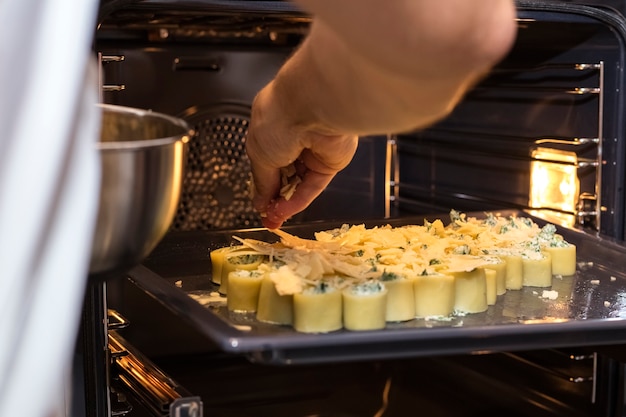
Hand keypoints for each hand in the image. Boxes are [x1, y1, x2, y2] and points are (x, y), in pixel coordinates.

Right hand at [246, 84, 357, 228]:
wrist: (314, 108)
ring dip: (285, 202)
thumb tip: (260, 201)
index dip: (262, 184)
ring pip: (299, 182)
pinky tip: (284, 212)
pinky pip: (313, 185)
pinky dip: (299, 200)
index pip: (266, 160)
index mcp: (271, 125)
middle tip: (265, 215)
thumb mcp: (257, 153)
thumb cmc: (280, 118)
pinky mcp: (331, 161)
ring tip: (272, 218)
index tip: (258, 203)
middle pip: (284, 174)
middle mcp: (294, 135)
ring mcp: (314, 149)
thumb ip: (261, 181)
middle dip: (273, 197)